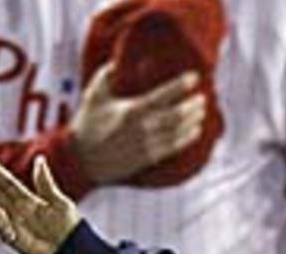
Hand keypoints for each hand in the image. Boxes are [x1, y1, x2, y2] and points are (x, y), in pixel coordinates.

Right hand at [0, 154, 81, 253]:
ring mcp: (12, 223)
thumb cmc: (69, 227)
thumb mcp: (59, 201)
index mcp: (26, 199)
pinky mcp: (13, 238)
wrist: (74, 250)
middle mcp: (15, 209)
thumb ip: (45, 182)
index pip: (4, 180)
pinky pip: (0, 224)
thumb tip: (40, 159)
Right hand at [69, 64, 207, 184]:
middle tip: (203, 98)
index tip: (195, 77)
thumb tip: (120, 61)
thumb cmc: (88, 124)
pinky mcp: (148, 157)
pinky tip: (196, 130)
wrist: (82, 159)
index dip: (181, 85)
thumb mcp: (94, 95)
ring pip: (178, 132)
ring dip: (193, 121)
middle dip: (193, 106)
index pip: (162, 95)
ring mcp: (147, 144)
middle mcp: (142, 128)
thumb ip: (107, 75)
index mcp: (131, 110)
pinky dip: (187, 138)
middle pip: (176, 116)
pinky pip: (173, 147)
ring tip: (202, 112)